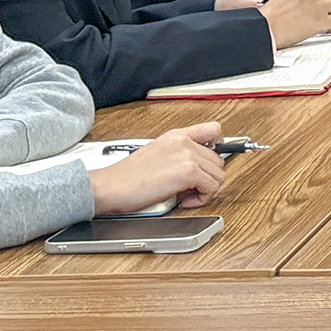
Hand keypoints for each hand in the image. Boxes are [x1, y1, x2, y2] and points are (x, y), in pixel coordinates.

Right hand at [92, 122, 226, 214]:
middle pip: (218, 160)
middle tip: (190, 188)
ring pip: (218, 175)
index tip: (211, 162)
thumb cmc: (127, 177)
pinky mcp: (188, 172)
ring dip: (206, 189)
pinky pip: (212, 187)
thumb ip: (179, 154)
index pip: (213, 130)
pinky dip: (202, 198)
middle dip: (208, 177)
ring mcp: (187, 155)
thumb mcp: (157, 154)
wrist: (111, 186)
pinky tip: (184, 201)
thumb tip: (198, 169)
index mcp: (176, 135)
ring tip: (186, 195)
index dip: (219, 146)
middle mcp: (184, 142)